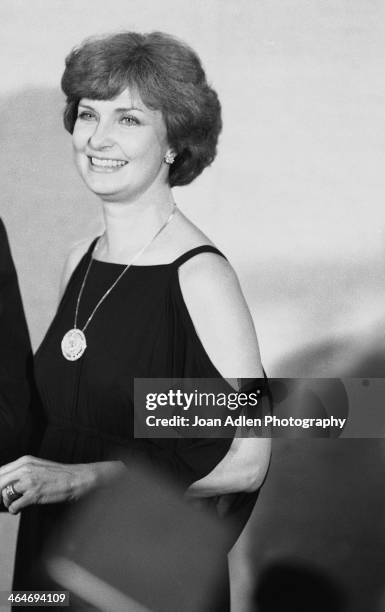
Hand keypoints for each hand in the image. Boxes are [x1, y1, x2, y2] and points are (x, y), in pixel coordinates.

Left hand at [0, 455, 123, 514]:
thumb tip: (7, 482)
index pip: (0, 472)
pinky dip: (14, 510)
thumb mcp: (39, 467)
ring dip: (7, 502)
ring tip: (14, 504)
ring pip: (4, 494)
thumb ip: (23, 472)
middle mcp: (25, 469)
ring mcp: (29, 481)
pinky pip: (13, 506)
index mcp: (25, 461)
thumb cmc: (60, 474)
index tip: (0, 491)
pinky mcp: (34, 494)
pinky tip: (20, 509)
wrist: (78, 478)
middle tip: (4, 500)